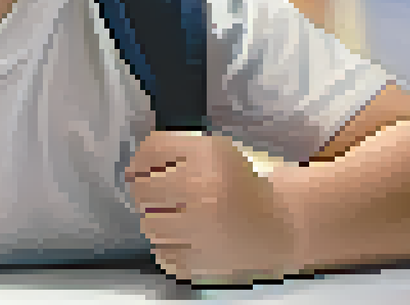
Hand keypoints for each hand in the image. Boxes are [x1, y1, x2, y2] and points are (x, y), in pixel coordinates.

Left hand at [126, 131, 299, 284]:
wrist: (279, 222)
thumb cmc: (240, 184)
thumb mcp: (212, 150)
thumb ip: (168, 148)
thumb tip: (129, 170)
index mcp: (208, 159)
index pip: (151, 152)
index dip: (141, 161)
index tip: (144, 169)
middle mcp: (205, 193)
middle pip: (142, 190)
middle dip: (145, 192)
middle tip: (163, 195)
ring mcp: (204, 230)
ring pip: (149, 225)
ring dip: (155, 220)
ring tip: (177, 216)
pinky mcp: (204, 260)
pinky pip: (162, 254)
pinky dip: (167, 247)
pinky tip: (184, 238)